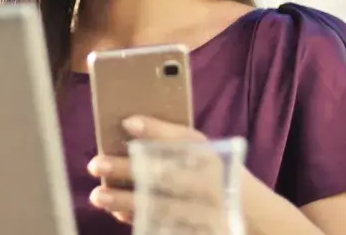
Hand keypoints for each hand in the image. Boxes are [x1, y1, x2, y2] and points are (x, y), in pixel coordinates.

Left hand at [87, 116, 231, 229]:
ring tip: (97, 194)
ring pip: (160, 206)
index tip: (125, 122)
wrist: (249, 215)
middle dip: (129, 169)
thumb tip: (129, 121)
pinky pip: (162, 227)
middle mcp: (209, 185)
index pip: (184, 141)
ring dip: (126, 200)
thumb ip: (168, 135)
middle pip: (166, 175)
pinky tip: (118, 213)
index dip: (155, 131)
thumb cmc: (215, 173)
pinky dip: (139, 220)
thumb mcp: (203, 150)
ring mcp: (202, 212)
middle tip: (96, 163)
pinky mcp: (194, 229)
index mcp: (211, 158)